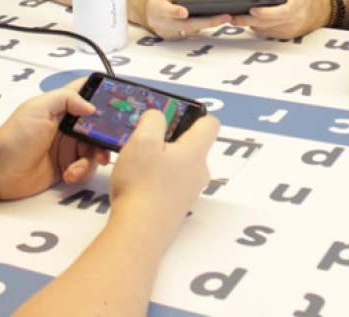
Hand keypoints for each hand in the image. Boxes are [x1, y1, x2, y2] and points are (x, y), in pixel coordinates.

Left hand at [0, 78, 110, 200]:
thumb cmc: (15, 137)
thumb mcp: (38, 109)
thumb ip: (66, 99)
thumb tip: (92, 107)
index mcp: (62, 107)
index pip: (88, 94)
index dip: (105, 96)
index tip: (122, 103)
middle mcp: (69, 126)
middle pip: (99, 126)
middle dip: (107, 135)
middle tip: (110, 144)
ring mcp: (69, 148)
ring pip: (95, 149)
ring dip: (92, 158)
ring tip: (78, 166)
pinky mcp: (67, 167)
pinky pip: (86, 168)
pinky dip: (81, 172)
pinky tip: (69, 174)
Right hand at [110, 109, 219, 238]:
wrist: (139, 232)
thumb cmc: (142, 183)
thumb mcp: (142, 140)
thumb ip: (153, 120)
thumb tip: (158, 116)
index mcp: (196, 151)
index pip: (210, 123)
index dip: (194, 115)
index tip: (171, 117)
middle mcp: (199, 171)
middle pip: (193, 145)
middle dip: (171, 139)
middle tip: (146, 140)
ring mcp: (190, 192)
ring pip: (180, 165)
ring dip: (162, 160)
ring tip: (137, 163)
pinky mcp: (177, 208)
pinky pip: (172, 184)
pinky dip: (158, 179)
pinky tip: (138, 184)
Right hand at [145, 0, 229, 39]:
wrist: (148, 10)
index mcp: (157, 6)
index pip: (166, 10)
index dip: (175, 12)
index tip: (184, 13)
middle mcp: (161, 23)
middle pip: (185, 25)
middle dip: (206, 22)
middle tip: (224, 17)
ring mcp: (168, 33)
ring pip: (190, 31)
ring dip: (208, 25)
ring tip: (226, 18)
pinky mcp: (175, 38)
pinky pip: (191, 34)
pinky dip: (204, 27)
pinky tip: (218, 21)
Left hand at [230, 0, 327, 38]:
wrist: (318, 11)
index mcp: (297, 5)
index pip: (280, 12)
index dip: (265, 12)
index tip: (251, 9)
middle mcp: (295, 21)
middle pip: (268, 23)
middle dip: (248, 20)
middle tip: (232, 17)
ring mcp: (290, 32)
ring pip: (265, 30)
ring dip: (250, 25)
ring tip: (235, 19)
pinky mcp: (286, 38)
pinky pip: (268, 34)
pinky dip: (258, 28)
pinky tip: (249, 22)